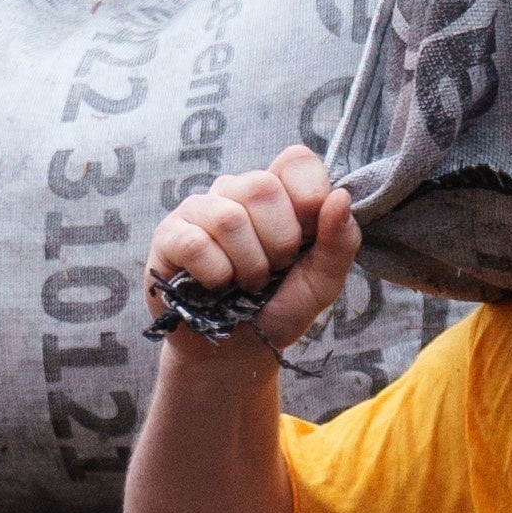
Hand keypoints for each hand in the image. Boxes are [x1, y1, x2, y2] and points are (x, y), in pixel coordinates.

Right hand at [142, 144, 359, 348]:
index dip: (308, 196)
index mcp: (279, 194)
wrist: (237, 352)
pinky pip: (196, 243)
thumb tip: (342, 197)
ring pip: (229, 218)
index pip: (295, 160)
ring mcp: (200, 210)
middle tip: (273, 270)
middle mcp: (237, 192)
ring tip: (246, 284)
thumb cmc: (278, 309)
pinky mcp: (169, 235)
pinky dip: (216, 276)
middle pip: (261, 187)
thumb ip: (340, 242)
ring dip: (247, 266)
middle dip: (278, 243)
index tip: (307, 238)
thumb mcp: (321, 283)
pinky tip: (216, 286)